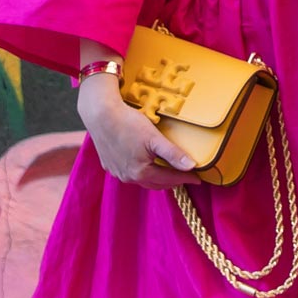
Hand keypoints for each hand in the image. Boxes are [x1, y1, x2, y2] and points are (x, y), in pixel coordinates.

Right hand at [76, 73, 203, 186]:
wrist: (100, 114)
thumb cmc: (128, 123)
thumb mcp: (154, 138)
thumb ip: (173, 154)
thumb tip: (192, 166)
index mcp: (141, 172)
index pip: (170, 179)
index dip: (186, 178)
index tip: (198, 178)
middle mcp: (128, 177)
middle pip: (156, 183)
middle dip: (172, 180)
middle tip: (185, 176)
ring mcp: (117, 172)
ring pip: (142, 180)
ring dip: (157, 178)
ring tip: (168, 172)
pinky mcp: (109, 165)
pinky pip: (129, 173)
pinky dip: (141, 172)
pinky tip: (145, 164)